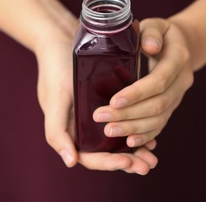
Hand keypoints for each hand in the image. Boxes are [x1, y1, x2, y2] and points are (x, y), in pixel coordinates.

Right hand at [35, 24, 157, 174]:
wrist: (60, 39)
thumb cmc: (55, 69)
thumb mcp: (53, 100)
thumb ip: (57, 132)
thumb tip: (71, 163)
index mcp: (69, 131)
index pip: (89, 157)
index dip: (108, 162)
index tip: (128, 161)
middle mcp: (83, 127)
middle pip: (106, 153)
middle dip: (127, 161)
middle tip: (148, 165)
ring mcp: (95, 115)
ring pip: (116, 140)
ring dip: (134, 149)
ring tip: (152, 155)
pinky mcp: (106, 102)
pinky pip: (122, 121)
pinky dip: (134, 129)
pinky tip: (151, 134)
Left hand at [93, 18, 193, 149]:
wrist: (181, 47)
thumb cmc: (161, 34)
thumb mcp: (156, 25)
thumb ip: (151, 32)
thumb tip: (149, 46)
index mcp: (178, 59)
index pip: (159, 80)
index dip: (137, 93)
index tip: (113, 101)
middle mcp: (182, 82)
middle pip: (157, 104)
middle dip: (128, 114)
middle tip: (101, 118)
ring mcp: (178, 97)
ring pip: (159, 119)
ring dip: (134, 128)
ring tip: (109, 130)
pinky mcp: (172, 106)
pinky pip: (161, 124)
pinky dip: (145, 134)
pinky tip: (128, 141)